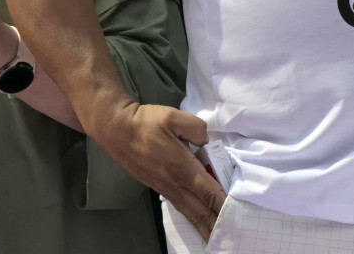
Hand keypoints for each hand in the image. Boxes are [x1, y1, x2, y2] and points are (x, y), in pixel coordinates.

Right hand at [90, 101, 224, 239]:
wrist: (117, 130)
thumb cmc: (146, 123)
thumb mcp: (175, 117)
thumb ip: (198, 129)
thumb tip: (206, 142)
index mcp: (183, 168)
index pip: (209, 192)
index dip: (224, 206)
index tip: (237, 217)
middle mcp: (175, 183)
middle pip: (200, 210)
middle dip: (215, 224)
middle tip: (231, 235)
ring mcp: (165, 188)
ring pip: (189, 212)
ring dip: (203, 225)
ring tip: (215, 237)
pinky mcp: (158, 187)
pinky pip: (180, 206)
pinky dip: (191, 217)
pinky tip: (197, 219)